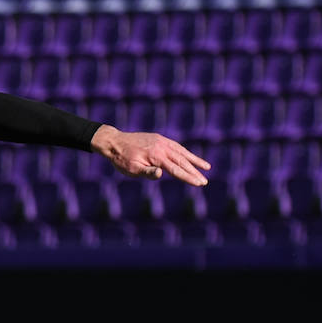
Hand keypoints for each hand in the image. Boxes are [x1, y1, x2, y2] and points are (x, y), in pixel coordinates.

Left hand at [90, 125, 210, 185]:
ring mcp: (162, 142)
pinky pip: (176, 146)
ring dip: (195, 160)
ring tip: (207, 167)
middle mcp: (162, 147)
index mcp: (156, 157)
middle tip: (204, 182)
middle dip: (194, 172)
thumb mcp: (131, 169)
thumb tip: (161, 174)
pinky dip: (185, 152)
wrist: (114, 142)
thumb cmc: (122, 159)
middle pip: (182, 162)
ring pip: (182, 152)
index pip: (176, 169)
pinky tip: (191, 157)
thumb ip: (147, 172)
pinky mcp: (159, 139)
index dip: (188, 177)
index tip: (199, 183)